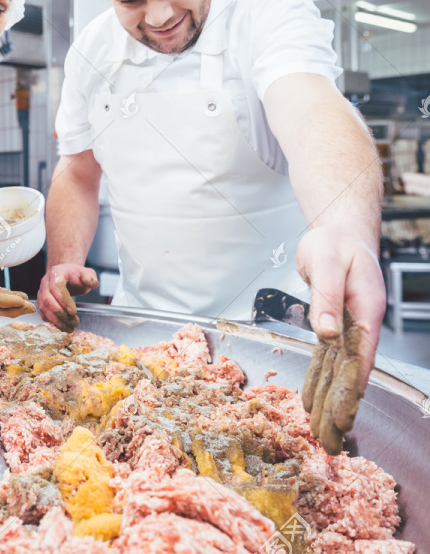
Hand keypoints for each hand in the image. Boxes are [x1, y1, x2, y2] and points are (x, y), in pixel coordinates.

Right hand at [37, 264, 98, 332]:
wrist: (65, 274)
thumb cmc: (76, 275)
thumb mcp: (86, 273)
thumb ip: (90, 278)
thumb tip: (94, 283)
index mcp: (56, 273)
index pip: (56, 287)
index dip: (64, 301)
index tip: (74, 312)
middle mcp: (45, 282)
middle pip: (48, 299)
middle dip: (61, 313)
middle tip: (74, 322)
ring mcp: (41, 292)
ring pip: (44, 308)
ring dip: (56, 320)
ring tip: (69, 328)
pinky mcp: (41, 301)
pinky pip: (43, 313)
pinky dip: (52, 321)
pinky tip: (63, 326)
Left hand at [296, 226, 384, 453]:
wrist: (339, 230)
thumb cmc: (335, 242)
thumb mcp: (327, 263)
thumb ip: (326, 298)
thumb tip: (325, 332)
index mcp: (364, 313)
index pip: (358, 362)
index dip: (351, 394)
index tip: (344, 421)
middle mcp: (357, 326)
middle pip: (347, 376)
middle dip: (338, 412)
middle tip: (331, 445)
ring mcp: (345, 328)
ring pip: (335, 374)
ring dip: (329, 405)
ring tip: (325, 436)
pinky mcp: (331, 326)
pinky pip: (324, 361)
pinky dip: (318, 383)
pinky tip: (312, 404)